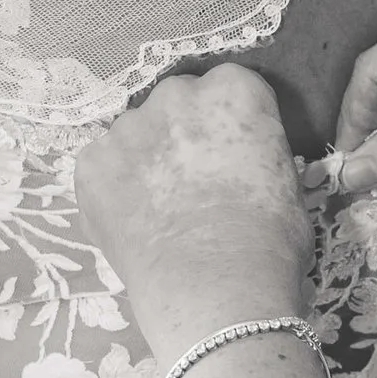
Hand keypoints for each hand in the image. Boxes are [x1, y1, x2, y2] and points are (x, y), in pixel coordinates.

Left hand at [77, 65, 313, 357]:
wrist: (216, 288)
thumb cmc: (269, 242)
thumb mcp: (285, 183)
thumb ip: (257, 152)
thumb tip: (242, 162)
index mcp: (234, 90)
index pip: (230, 89)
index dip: (230, 125)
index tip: (232, 154)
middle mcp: (177, 94)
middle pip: (178, 103)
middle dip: (183, 133)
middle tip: (193, 183)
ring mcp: (128, 127)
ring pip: (136, 134)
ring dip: (146, 159)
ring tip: (160, 210)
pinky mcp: (91, 162)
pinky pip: (102, 165)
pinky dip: (113, 187)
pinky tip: (133, 221)